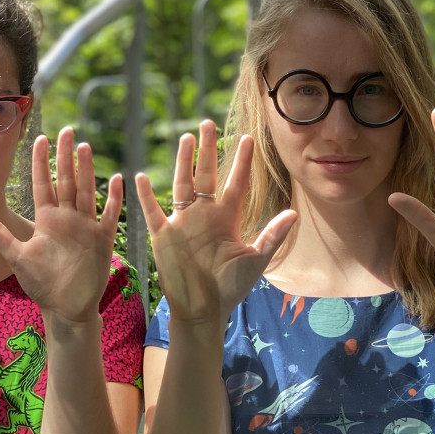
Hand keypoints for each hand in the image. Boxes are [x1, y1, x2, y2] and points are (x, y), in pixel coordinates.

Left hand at [0, 127, 122, 323]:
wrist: (66, 308)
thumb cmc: (41, 284)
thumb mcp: (17, 256)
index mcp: (47, 219)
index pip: (44, 183)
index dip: (42, 161)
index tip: (41, 138)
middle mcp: (67, 218)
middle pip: (67, 180)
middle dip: (66, 156)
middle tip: (68, 130)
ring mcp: (85, 226)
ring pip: (87, 191)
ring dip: (87, 170)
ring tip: (85, 147)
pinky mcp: (102, 239)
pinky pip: (109, 214)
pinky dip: (114, 198)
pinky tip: (118, 179)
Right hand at [135, 120, 296, 325]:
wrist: (203, 310)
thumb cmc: (230, 288)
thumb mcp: (255, 260)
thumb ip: (272, 236)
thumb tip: (294, 213)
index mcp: (227, 218)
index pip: (236, 182)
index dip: (242, 161)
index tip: (248, 138)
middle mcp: (204, 215)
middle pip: (206, 174)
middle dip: (208, 149)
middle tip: (207, 123)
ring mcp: (183, 223)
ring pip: (182, 185)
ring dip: (183, 162)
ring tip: (185, 139)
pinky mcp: (164, 236)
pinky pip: (153, 212)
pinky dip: (146, 196)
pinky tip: (140, 177)